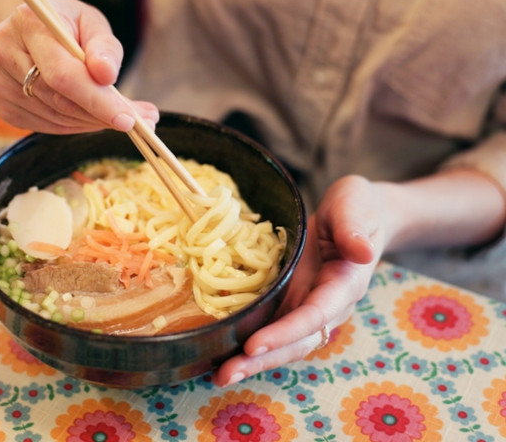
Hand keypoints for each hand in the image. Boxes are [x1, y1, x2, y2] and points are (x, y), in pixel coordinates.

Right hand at [0, 0, 158, 133]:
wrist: (34, 28)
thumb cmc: (69, 25)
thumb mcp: (93, 23)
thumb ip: (105, 47)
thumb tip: (107, 74)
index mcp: (27, 21)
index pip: (62, 74)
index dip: (97, 100)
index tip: (128, 119)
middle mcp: (2, 50)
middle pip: (58, 100)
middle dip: (100, 114)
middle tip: (135, 121)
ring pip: (54, 118)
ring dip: (89, 121)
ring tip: (113, 113)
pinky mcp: (1, 105)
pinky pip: (45, 126)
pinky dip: (72, 125)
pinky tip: (85, 112)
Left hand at [213, 175, 385, 386]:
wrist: (358, 214)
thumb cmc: (357, 207)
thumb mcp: (356, 207)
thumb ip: (355, 228)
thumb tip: (363, 252)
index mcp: (344, 284)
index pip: (314, 315)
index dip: (284, 332)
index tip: (253, 344)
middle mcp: (327, 304)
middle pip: (295, 341)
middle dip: (261, 359)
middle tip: (225, 374)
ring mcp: (309, 305)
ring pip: (283, 342)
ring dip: (253, 360)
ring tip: (219, 374)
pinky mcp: (294, 302)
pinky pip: (273, 326)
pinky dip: (251, 342)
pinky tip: (225, 353)